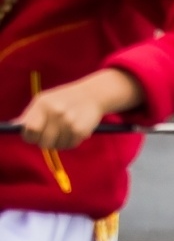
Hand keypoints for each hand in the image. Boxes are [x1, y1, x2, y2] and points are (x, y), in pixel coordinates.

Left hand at [15, 69, 140, 150]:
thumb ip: (30, 114)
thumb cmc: (63, 99)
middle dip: (45, 142)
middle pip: (43, 142)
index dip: (30, 136)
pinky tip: (73, 132)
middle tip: (50, 136)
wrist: (92, 94)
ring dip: (59, 142)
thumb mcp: (44, 101)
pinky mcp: (81, 130)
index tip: (33, 136)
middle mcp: (56, 113)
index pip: (30, 129)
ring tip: (64, 132)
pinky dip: (71, 142)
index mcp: (43, 104)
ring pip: (57, 146)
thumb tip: (15, 126)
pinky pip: (70, 145)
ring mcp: (69, 122)